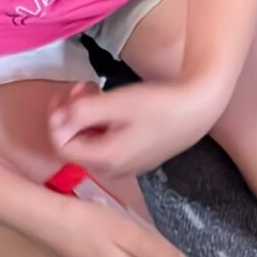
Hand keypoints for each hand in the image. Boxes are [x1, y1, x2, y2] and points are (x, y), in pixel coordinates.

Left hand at [48, 76, 222, 177]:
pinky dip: (102, 123)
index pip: (60, 146)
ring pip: (90, 142)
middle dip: (71, 114)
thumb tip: (57, 119)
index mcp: (104, 159)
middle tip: (82, 87)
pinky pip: (107, 143)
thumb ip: (80, 112)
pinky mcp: (136, 156)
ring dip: (86, 116)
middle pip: (75, 145)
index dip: (57, 119)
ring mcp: (125, 166)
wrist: (199, 109)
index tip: (68, 94)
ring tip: (97, 89)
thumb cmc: (159, 105)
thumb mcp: (115, 104)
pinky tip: (113, 104)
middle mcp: (112, 169)